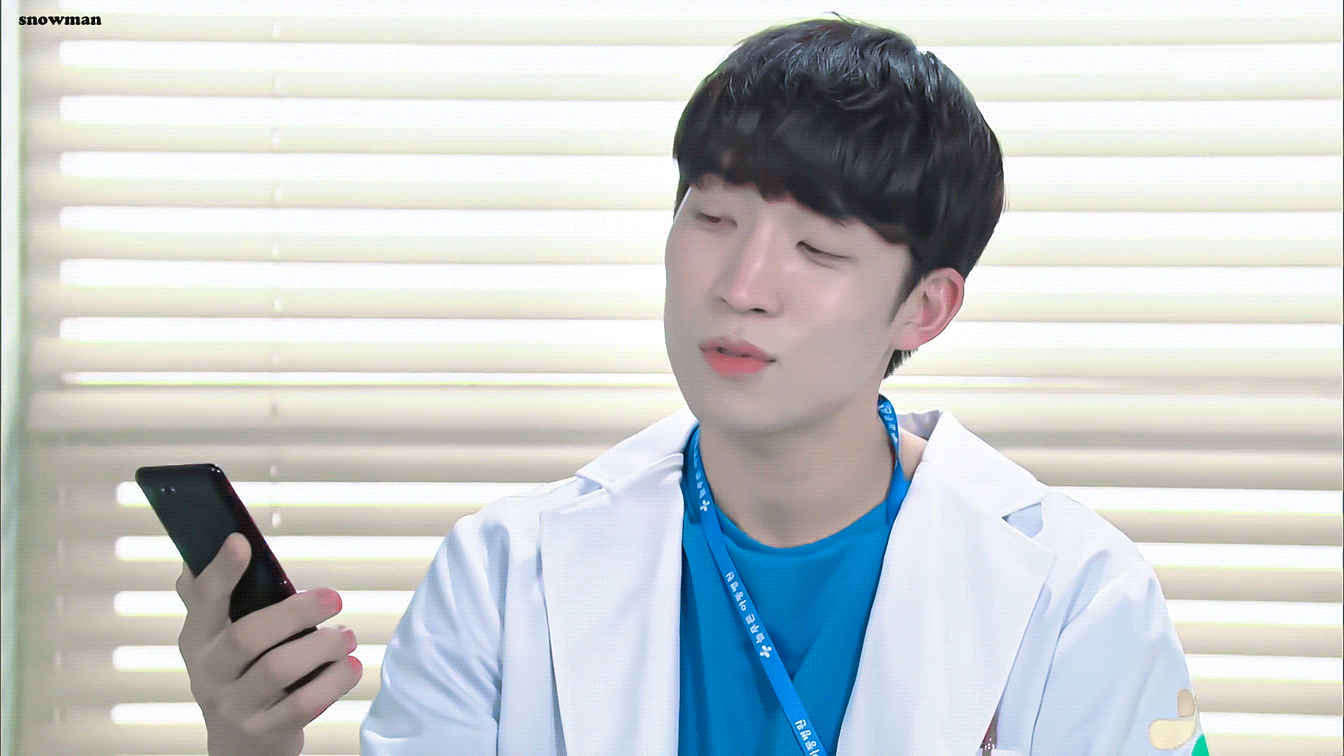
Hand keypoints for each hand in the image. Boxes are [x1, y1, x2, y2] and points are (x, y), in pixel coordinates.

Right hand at [176, 533, 362, 755]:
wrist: (241, 744)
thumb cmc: (242, 672)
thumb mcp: (223, 637)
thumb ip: (224, 596)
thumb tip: (230, 540)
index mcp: (199, 638)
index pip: (203, 600)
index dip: (221, 571)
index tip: (241, 541)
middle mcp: (208, 673)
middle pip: (248, 636)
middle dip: (296, 613)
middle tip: (335, 597)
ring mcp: (233, 707)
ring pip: (277, 670)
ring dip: (322, 647)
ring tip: (347, 636)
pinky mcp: (263, 732)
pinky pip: (302, 705)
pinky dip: (334, 681)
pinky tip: (351, 666)